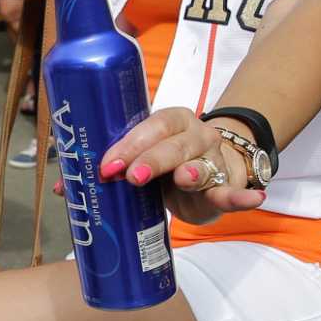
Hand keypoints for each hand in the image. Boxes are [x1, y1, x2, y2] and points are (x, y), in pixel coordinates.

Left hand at [101, 106, 266, 225]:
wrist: (206, 172)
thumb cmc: (164, 162)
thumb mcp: (140, 157)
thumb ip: (113, 166)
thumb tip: (67, 185)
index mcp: (172, 121)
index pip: (153, 126)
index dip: (130, 144)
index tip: (109, 165)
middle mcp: (196, 136)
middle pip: (175, 145)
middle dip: (152, 159)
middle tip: (133, 176)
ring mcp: (214, 161)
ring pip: (202, 166)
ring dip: (191, 173)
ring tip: (183, 178)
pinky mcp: (225, 188)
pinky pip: (234, 193)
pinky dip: (242, 198)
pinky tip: (254, 199)